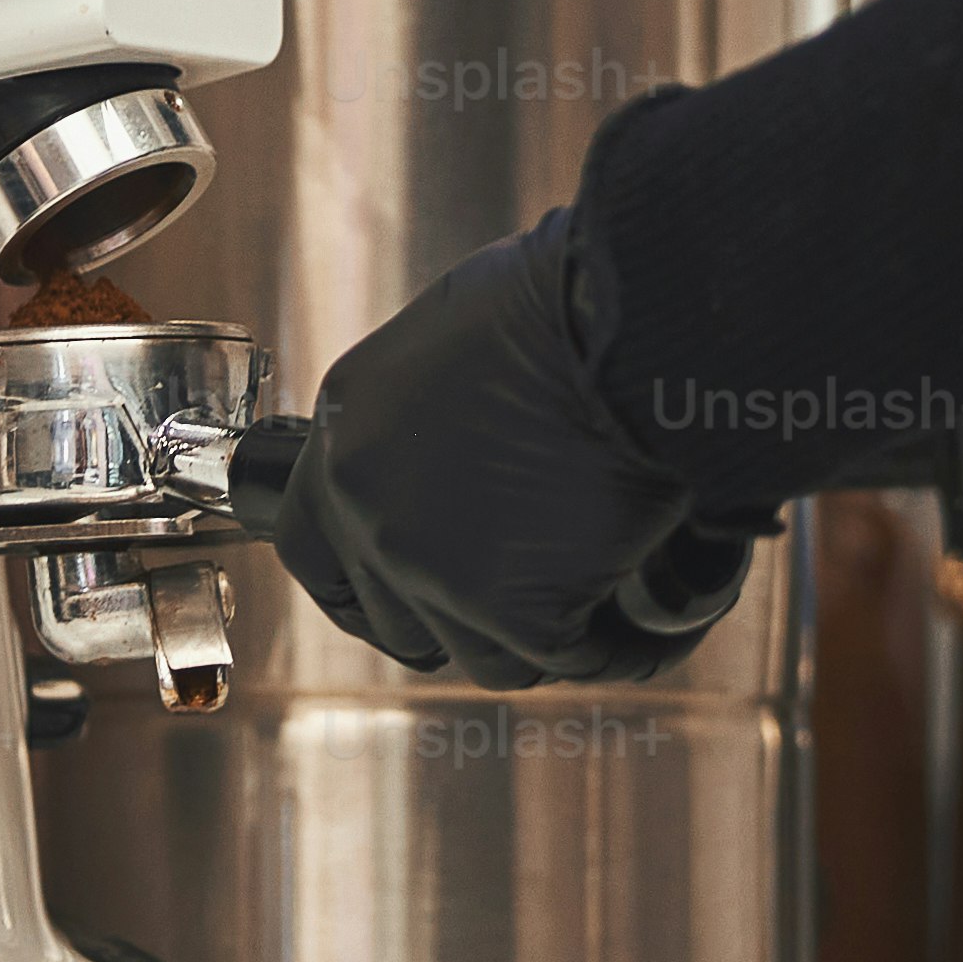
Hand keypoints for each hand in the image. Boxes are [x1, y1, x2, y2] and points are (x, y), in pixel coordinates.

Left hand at [230, 200, 772, 690]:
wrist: (628, 320)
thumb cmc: (564, 305)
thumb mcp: (453, 343)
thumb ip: (431, 419)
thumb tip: (471, 467)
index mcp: (347, 435)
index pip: (312, 550)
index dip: (362, 586)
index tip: (402, 597)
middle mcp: (371, 508)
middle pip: (395, 621)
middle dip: (455, 623)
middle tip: (518, 605)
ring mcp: (436, 569)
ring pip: (485, 654)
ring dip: (538, 636)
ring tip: (600, 598)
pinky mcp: (518, 610)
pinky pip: (568, 656)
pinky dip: (612, 645)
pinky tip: (650, 619)